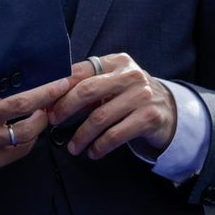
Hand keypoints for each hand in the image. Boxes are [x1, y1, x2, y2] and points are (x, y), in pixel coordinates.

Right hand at [0, 76, 73, 177]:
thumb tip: (10, 78)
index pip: (21, 101)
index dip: (44, 93)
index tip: (59, 83)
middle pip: (30, 123)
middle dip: (47, 111)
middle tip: (53, 100)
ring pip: (28, 140)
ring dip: (39, 127)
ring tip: (40, 115)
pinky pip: (18, 154)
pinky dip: (28, 142)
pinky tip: (27, 133)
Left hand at [48, 55, 176, 158]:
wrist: (168, 111)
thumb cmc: (130, 97)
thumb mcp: (113, 84)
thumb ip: (87, 85)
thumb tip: (50, 99)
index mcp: (116, 62)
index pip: (81, 71)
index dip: (59, 88)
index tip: (46, 104)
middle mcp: (130, 75)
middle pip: (87, 91)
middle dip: (65, 108)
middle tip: (53, 122)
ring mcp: (142, 96)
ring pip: (100, 117)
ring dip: (81, 135)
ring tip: (73, 147)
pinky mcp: (149, 117)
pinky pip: (116, 135)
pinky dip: (100, 146)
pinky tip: (93, 152)